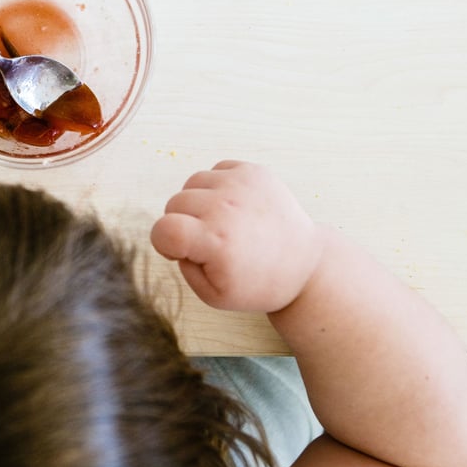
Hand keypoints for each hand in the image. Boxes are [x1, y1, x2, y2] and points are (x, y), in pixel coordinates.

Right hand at [150, 161, 324, 312]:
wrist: (303, 264)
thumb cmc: (257, 283)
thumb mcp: (213, 295)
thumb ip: (183, 266)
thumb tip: (174, 238)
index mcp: (216, 242)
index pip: (163, 229)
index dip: (163, 243)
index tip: (177, 251)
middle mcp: (227, 207)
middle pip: (174, 203)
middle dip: (180, 223)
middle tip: (205, 240)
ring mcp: (241, 185)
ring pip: (191, 183)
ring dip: (197, 203)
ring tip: (220, 222)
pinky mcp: (253, 172)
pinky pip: (214, 171)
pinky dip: (216, 188)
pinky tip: (233, 208)